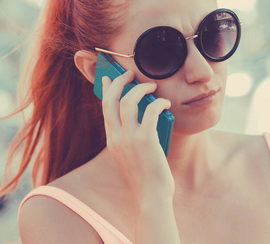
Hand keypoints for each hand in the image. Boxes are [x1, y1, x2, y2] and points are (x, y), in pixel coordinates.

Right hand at [101, 71, 174, 202]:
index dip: (106, 89)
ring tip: (152, 86)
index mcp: (111, 140)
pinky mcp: (146, 140)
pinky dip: (159, 102)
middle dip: (120, 81)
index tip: (107, 77)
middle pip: (111, 100)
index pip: (104, 108)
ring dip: (141, 89)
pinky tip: (165, 103)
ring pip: (129, 101)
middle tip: (130, 74)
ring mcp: (129, 138)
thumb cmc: (146, 175)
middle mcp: (116, 137)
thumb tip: (143, 114)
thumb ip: (130, 136)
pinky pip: (151, 111)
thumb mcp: (131, 154)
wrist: (151, 196)